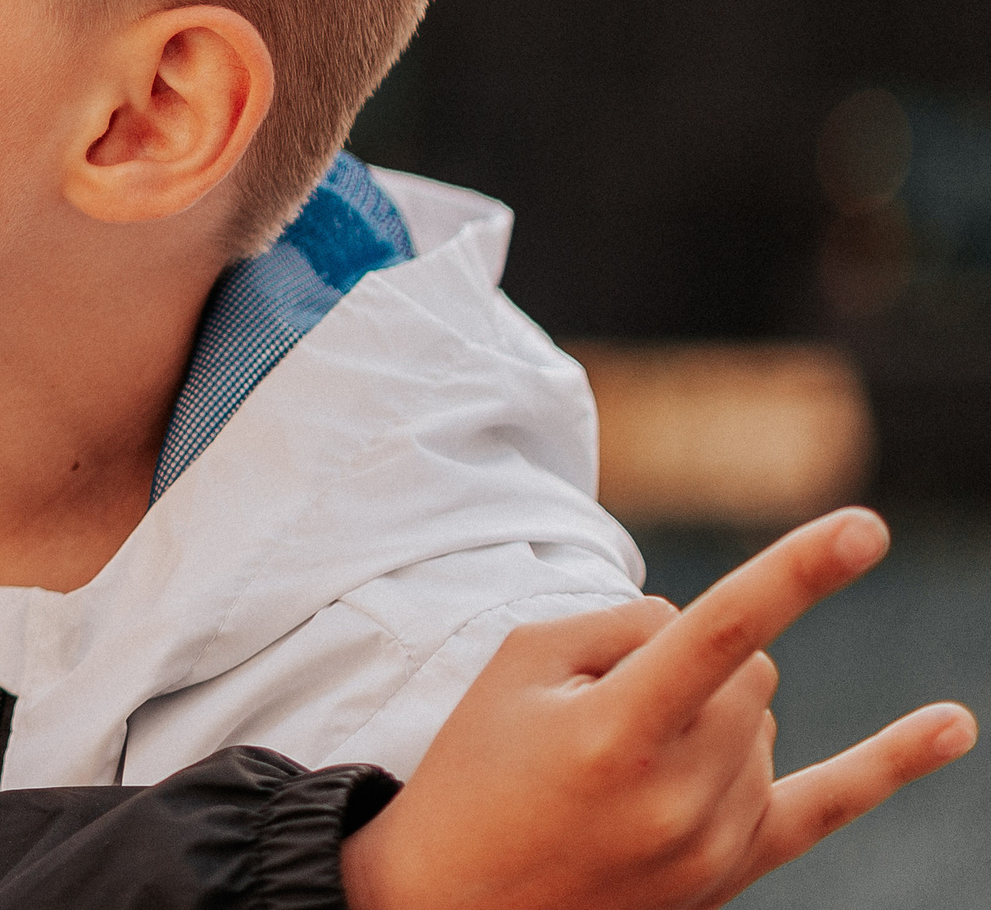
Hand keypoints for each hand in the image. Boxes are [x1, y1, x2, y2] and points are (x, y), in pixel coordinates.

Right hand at [341, 507, 974, 909]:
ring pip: (762, 718)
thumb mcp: (516, 668)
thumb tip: (705, 629)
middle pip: (748, 670)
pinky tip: (953, 724)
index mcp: (615, 732)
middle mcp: (681, 793)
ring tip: (615, 764)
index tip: (866, 525)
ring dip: (709, 710)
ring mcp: (716, 840)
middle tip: (599, 707)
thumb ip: (618, 623)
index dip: (796, 573)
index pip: (722, 631)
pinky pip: (830, 805)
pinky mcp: (734, 870)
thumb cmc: (475, 772)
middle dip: (688, 663)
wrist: (457, 904)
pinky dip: (891, 761)